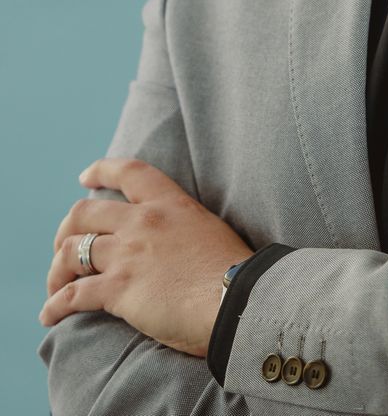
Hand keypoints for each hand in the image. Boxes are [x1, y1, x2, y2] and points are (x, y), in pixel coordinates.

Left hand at [40, 158, 251, 356]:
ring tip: (56, 287)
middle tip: (63, 248)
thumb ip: (182, 227)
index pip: (129, 172)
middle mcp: (144, 221)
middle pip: (84, 213)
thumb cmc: (233, 270)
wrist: (237, 299)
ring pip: (71, 252)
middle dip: (65, 231)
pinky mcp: (119, 289)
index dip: (101, 170)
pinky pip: (72, 294)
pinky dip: (55, 305)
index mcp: (170, 203)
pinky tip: (50, 315)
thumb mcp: (208, 230)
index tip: (85, 177)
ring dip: (56, 271)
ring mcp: (129, 253)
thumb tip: (171, 241)